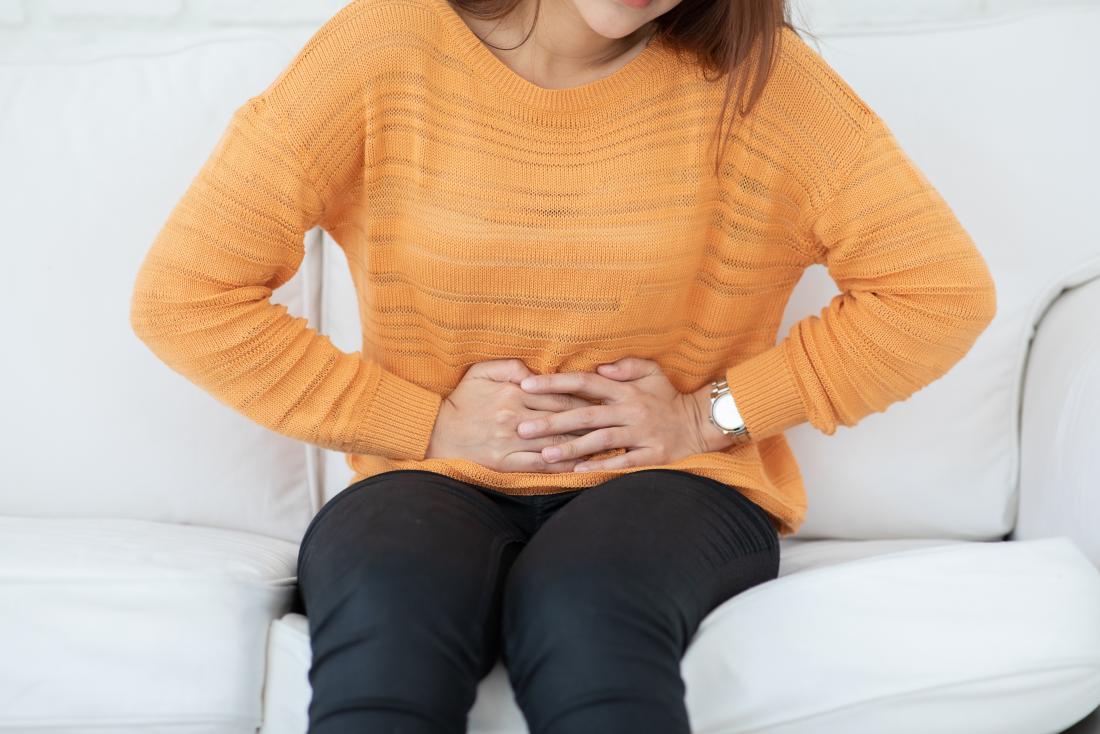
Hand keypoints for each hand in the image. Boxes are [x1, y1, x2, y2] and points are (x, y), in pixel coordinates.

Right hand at [425, 359, 602, 471]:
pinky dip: (564, 466)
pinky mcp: (508, 463)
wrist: (437, 433)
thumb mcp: (480, 372)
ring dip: (585, 446)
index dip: (586, 396)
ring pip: (557, 443)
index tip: (606, 398)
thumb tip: (534, 371)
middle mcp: (516, 416)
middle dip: (593, 420)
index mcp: (514, 392)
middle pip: (564, 418)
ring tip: (609, 445)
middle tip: (617, 421)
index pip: (559, 394)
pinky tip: (582, 466)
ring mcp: (513, 442)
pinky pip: (541, 466)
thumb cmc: (462, 401)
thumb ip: (509, 365)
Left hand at [515, 356, 734, 471]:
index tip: (526, 384)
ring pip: (600, 441)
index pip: (584, 382)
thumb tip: (601, 367)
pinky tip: (578, 473)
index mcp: (624, 390)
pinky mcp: (652, 455)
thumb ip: (626, 366)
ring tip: (544, 455)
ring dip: (571, 447)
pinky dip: (602, 466)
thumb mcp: (652, 372)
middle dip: (552, 421)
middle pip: (585, 414)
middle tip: (522, 428)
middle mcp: (629, 410)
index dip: (554, 383)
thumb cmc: (668, 398)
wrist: (701, 423)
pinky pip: (624, 461)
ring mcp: (640, 433)